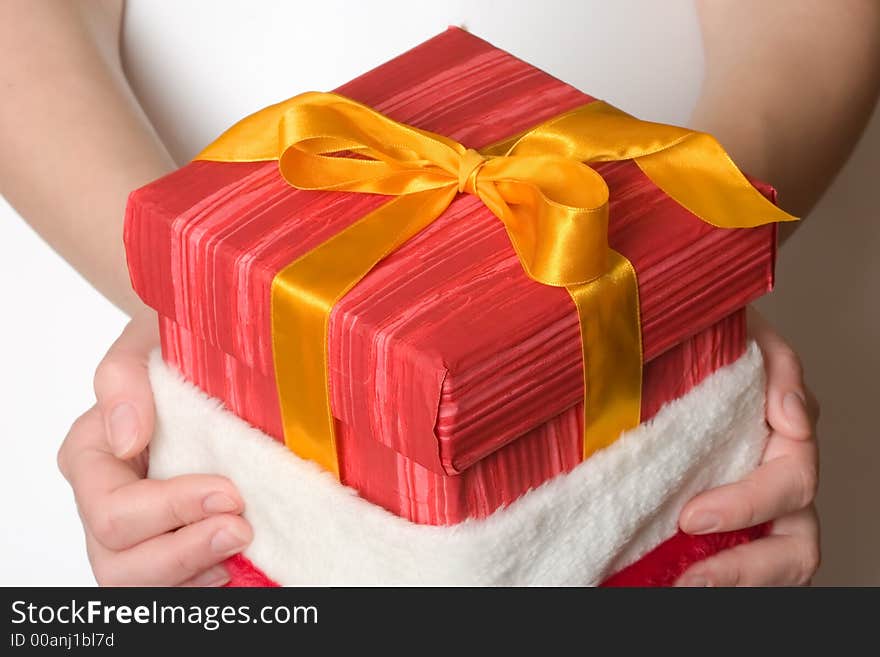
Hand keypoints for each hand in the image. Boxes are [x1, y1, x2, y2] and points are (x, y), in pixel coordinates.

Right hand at [57, 312, 252, 585]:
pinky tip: (231, 566)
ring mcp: (136, 530)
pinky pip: (171, 588)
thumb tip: (127, 438)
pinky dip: (199, 584)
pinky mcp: (168, 542)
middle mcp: (104, 501)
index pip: (113, 510)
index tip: (229, 491)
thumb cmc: (171, 349)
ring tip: (238, 550)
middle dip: (183, 551)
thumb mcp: (144, 344)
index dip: (171, 510)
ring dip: (192, 574)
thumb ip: (122, 380)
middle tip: (242, 528)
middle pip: (119, 562)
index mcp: (90, 457)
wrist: (209, 356)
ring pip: (140, 585)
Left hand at [676, 308, 819, 585]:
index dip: (749, 506)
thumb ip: (776, 363)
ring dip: (733, 584)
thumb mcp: (743, 332)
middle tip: (689, 576)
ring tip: (682, 589)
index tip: (693, 517)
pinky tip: (663, 583)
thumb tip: (790, 417)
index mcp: (785, 440)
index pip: (792, 485)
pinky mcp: (715, 526)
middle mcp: (774, 482)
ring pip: (773, 567)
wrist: (661, 343)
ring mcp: (749, 510)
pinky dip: (711, 580)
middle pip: (794, 546)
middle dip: (745, 567)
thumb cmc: (707, 342)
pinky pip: (725, 566)